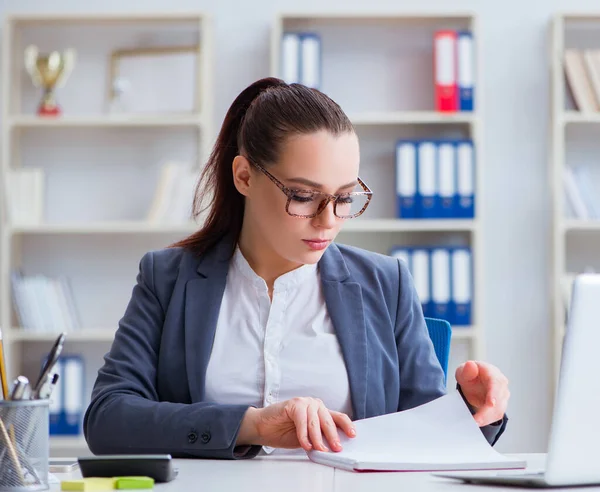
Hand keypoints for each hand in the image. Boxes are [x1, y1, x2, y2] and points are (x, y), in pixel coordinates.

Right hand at [237, 397, 355, 451]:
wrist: (263, 427)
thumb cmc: (284, 431)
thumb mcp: (307, 437)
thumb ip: (318, 438)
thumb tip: (332, 447)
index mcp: (321, 412)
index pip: (338, 417)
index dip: (347, 426)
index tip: (352, 435)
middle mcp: (315, 405)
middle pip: (329, 420)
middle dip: (333, 436)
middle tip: (336, 448)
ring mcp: (304, 403)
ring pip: (315, 422)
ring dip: (317, 438)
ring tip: (318, 449)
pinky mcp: (294, 404)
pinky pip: (302, 421)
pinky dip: (304, 435)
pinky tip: (305, 444)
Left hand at [455, 361, 509, 426]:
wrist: (473, 380)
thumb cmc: (470, 374)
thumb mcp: (464, 370)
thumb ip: (467, 369)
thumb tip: (470, 365)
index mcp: (493, 374)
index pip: (496, 384)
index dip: (494, 394)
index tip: (491, 404)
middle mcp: (501, 386)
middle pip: (499, 400)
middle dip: (488, 412)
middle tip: (476, 420)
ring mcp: (502, 397)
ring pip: (498, 410)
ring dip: (487, 418)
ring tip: (474, 423)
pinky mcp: (500, 406)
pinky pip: (496, 415)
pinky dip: (487, 420)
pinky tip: (478, 422)